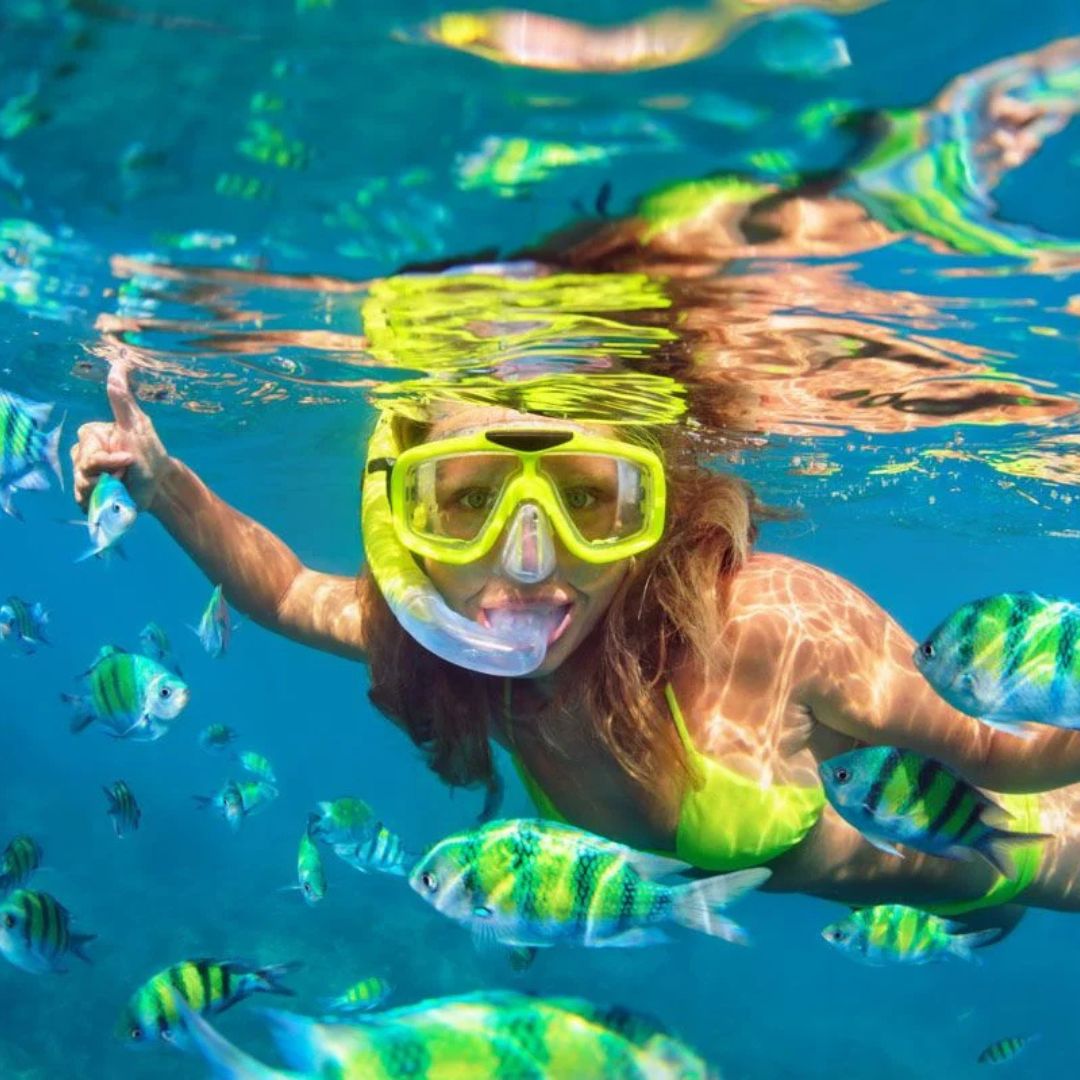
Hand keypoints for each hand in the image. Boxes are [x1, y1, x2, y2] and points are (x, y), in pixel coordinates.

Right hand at [71, 361, 171, 511]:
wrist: (158, 485)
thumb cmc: (150, 453)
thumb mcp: (138, 425)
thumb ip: (122, 398)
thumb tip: (119, 362)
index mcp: (91, 435)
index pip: (86, 452)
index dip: (107, 461)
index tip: (128, 459)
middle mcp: (82, 453)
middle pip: (81, 471)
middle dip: (107, 477)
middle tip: (126, 473)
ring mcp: (82, 475)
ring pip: (81, 488)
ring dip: (105, 491)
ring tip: (121, 486)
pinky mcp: (87, 495)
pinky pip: (83, 502)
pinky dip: (99, 503)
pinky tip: (113, 498)